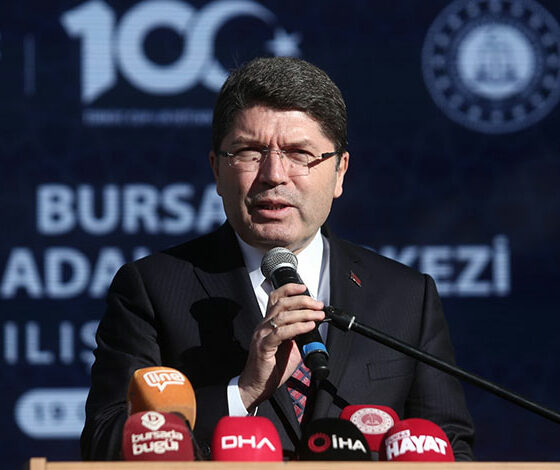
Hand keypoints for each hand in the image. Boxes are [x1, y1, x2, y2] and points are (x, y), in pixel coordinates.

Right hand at [238, 283, 324, 411]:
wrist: (256, 387)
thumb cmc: (271, 368)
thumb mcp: (290, 348)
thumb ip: (299, 336)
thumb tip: (315, 326)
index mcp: (268, 324)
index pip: (275, 298)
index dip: (289, 289)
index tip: (304, 287)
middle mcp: (264, 326)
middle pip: (282, 303)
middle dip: (303, 300)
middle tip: (318, 305)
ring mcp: (262, 335)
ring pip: (282, 315)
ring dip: (304, 313)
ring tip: (317, 315)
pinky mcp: (263, 346)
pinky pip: (281, 332)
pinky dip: (297, 327)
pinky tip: (308, 326)